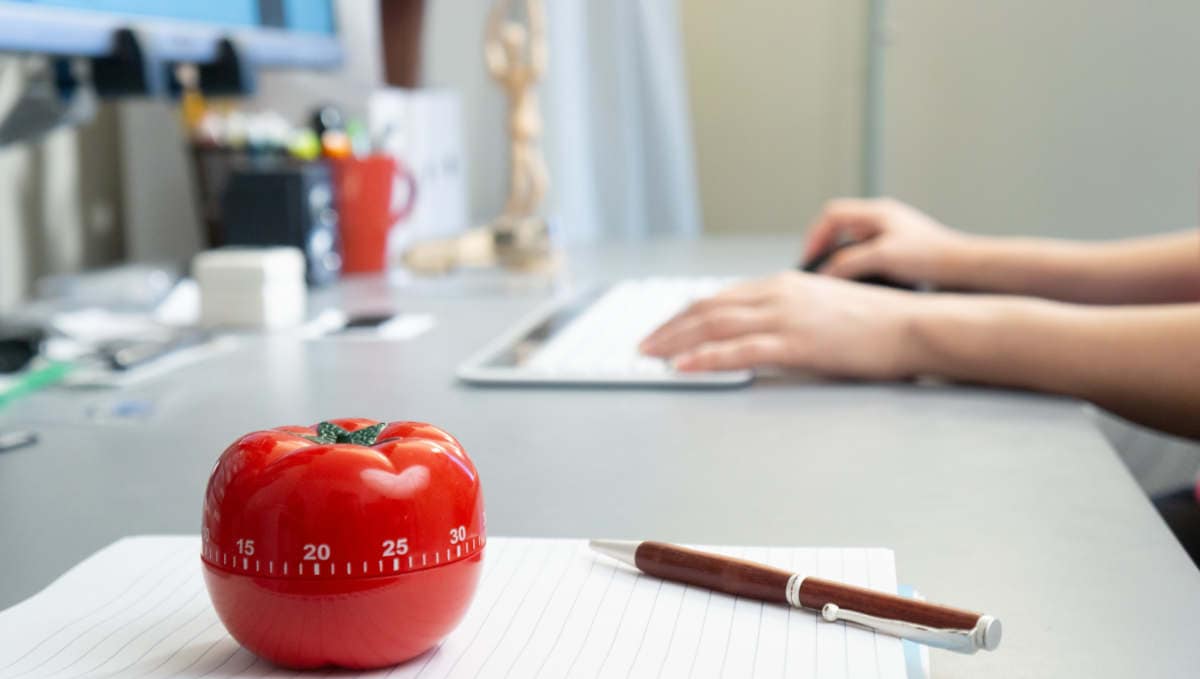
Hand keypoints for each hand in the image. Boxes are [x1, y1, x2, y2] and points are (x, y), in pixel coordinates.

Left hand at [639, 272, 923, 378]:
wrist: (913, 326)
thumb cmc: (877, 323)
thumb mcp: (825, 308)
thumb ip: (790, 313)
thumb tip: (762, 329)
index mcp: (785, 283)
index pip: (721, 297)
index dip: (686, 314)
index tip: (663, 328)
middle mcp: (779, 293)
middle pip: (708, 308)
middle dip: (670, 327)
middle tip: (643, 344)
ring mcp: (786, 316)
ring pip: (715, 326)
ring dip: (676, 342)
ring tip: (650, 355)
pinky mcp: (796, 343)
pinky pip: (739, 350)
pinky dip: (705, 358)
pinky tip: (683, 366)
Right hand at [803, 198, 973, 284]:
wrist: (966, 270)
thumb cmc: (931, 257)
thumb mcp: (883, 257)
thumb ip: (848, 263)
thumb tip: (823, 274)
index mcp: (878, 212)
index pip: (832, 214)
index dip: (815, 236)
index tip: (809, 259)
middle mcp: (883, 220)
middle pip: (839, 227)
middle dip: (824, 248)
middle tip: (817, 270)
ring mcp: (892, 235)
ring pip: (853, 243)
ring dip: (841, 260)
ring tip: (835, 280)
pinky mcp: (899, 252)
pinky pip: (867, 256)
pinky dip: (857, 268)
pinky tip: (860, 286)